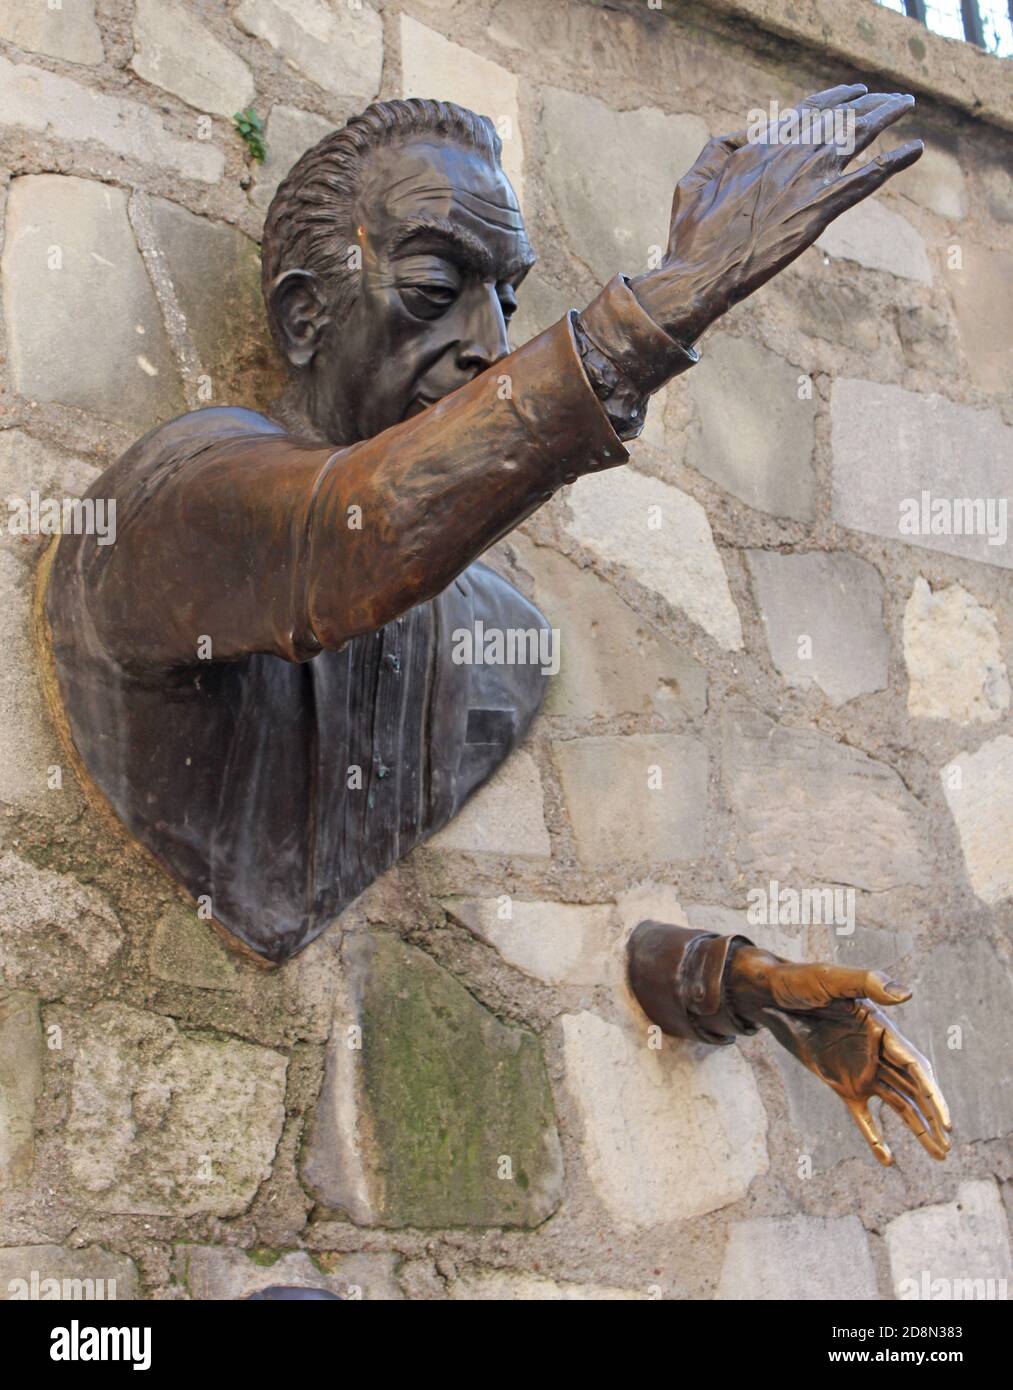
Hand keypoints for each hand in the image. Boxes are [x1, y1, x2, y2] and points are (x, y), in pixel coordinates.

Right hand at [630, 84, 923, 344]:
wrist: (701, 274)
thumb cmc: (691, 235)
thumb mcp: (693, 180)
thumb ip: (719, 148)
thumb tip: (744, 134)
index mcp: (759, 146)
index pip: (806, 110)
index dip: (835, 97)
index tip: (854, 91)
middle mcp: (788, 154)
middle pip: (840, 116)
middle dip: (868, 101)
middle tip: (890, 98)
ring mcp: (807, 180)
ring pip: (858, 135)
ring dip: (886, 115)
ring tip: (904, 104)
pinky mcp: (820, 211)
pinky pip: (868, 178)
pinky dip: (894, 161)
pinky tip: (916, 148)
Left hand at [729, 948, 951, 1165]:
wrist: (769, 994)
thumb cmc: (801, 981)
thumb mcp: (832, 979)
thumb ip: (868, 983)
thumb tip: (907, 994)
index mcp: (882, 1029)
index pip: (915, 1066)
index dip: (933, 1095)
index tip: (946, 1122)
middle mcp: (877, 1053)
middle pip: (913, 1090)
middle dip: (933, 1118)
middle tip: (948, 1147)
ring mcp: (860, 1070)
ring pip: (897, 1105)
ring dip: (917, 1129)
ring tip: (939, 1156)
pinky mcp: (840, 1083)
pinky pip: (862, 1115)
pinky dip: (875, 1136)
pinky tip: (887, 1159)